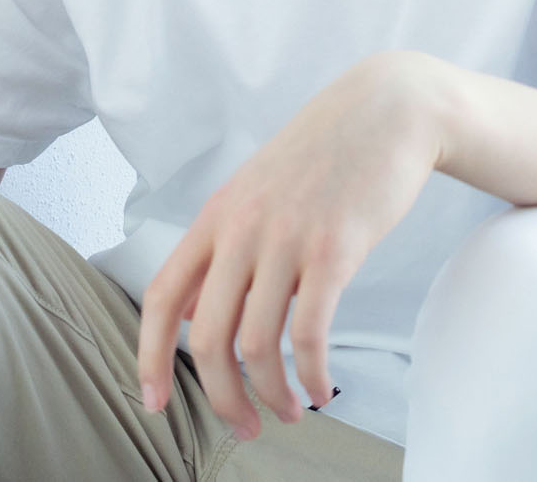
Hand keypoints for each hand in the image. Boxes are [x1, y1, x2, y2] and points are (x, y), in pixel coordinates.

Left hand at [136, 51, 446, 438]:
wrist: (388, 110)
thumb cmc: (324, 155)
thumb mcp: (257, 190)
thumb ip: (223, 249)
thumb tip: (194, 312)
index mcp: (217, 216)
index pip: (163, 295)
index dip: (149, 355)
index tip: (154, 402)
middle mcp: (243, 228)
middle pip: (209, 337)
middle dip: (221, 397)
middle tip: (244, 426)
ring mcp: (287, 238)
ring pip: (259, 344)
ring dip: (271, 395)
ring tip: (288, 412)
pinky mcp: (335, 249)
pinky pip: (312, 333)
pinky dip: (313, 375)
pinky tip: (321, 389)